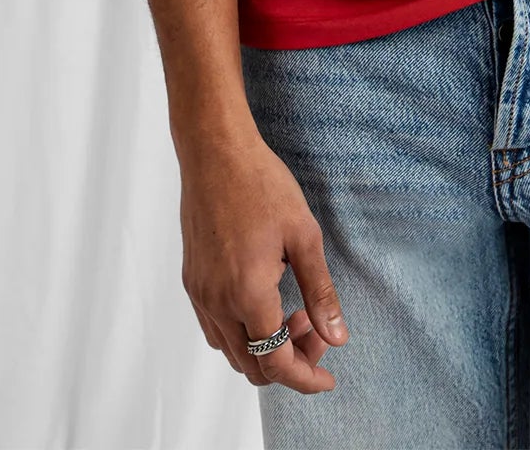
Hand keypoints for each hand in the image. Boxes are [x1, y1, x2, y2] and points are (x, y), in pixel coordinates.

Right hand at [178, 129, 349, 394]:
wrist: (215, 152)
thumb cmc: (262, 185)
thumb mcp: (304, 235)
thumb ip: (320, 291)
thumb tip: (338, 337)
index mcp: (248, 293)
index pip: (275, 363)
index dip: (305, 378)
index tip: (328, 377)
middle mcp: (217, 302)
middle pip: (252, 365)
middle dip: (289, 361)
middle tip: (316, 329)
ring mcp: (199, 293)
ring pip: (232, 350)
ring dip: (265, 347)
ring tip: (294, 311)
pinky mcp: (191, 281)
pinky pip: (215, 328)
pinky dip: (243, 332)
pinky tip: (265, 301)